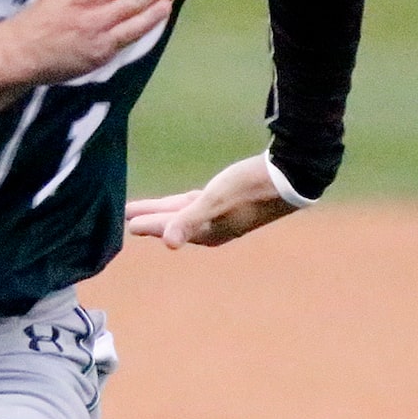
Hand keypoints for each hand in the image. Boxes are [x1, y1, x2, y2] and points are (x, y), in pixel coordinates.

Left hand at [125, 155, 300, 248]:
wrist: (290, 176)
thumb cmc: (249, 187)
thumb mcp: (215, 202)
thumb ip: (188, 220)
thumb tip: (168, 243)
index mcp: (207, 232)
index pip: (169, 229)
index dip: (148, 225)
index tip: (127, 221)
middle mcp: (213, 228)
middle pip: (173, 223)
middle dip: (151, 220)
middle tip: (127, 216)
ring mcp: (222, 215)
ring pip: (184, 213)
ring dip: (164, 212)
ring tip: (143, 209)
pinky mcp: (230, 200)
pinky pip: (197, 204)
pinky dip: (183, 204)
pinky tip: (181, 202)